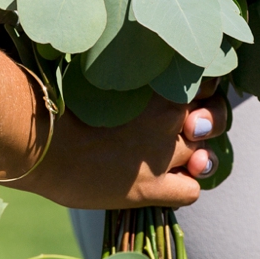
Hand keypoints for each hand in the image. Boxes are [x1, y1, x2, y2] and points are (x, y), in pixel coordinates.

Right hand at [10, 88, 229, 209]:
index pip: (209, 80)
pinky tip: (165, 183)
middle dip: (206, 123)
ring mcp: (165, 155)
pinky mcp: (153, 188)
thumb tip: (141, 68)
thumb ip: (135, 77)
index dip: (203, 90)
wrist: (44, 143)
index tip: (191, 95)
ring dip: (196, 157)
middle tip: (189, 128)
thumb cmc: (61, 103)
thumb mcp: (102, 77)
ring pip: (206, 156)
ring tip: (178, 158)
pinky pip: (192, 190)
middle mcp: (171, 119)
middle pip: (215, 118)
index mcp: (161, 86)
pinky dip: (183, 187)